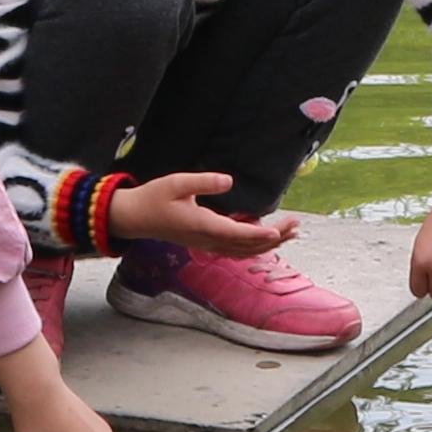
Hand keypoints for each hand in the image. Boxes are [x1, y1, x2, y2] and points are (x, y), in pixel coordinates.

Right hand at [111, 167, 294, 260]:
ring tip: (289, 233)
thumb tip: (229, 181)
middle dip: (274, 238)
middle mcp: (208, 239)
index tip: (280, 229)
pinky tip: (265, 237)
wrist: (136, 217)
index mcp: (202, 226)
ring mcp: (207, 244)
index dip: (261, 234)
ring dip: (267, 244)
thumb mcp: (177, 183)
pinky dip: (253, 246)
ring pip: (243, 251)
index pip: (238, 234)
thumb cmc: (154, 198)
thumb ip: (204, 181)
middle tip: (295, 226)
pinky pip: (234, 250)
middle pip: (247, 245)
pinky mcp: (205, 243)